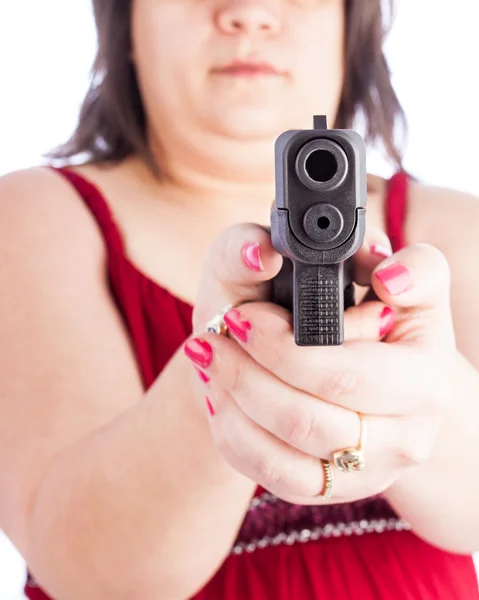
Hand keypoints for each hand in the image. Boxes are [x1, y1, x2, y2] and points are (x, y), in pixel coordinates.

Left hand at [185, 225, 455, 504]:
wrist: (356, 369)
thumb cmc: (357, 310)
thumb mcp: (364, 267)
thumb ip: (357, 246)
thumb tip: (326, 255)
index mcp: (424, 375)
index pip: (345, 373)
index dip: (283, 346)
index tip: (240, 314)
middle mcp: (407, 434)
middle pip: (308, 419)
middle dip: (246, 370)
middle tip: (215, 330)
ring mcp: (368, 470)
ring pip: (285, 452)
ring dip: (233, 396)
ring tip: (207, 353)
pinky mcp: (332, 489)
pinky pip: (272, 475)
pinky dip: (234, 433)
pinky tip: (220, 395)